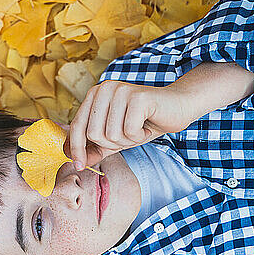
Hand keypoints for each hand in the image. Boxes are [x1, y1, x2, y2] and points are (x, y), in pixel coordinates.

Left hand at [64, 80, 191, 169]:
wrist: (177, 108)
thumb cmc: (144, 122)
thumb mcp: (115, 139)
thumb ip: (95, 149)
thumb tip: (77, 163)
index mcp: (94, 95)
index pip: (77, 126)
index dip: (76, 149)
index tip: (79, 166)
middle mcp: (104, 88)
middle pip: (94, 134)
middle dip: (112, 144)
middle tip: (128, 136)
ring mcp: (121, 90)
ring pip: (111, 135)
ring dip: (128, 141)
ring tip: (139, 129)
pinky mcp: (138, 97)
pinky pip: (129, 131)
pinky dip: (139, 136)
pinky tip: (147, 126)